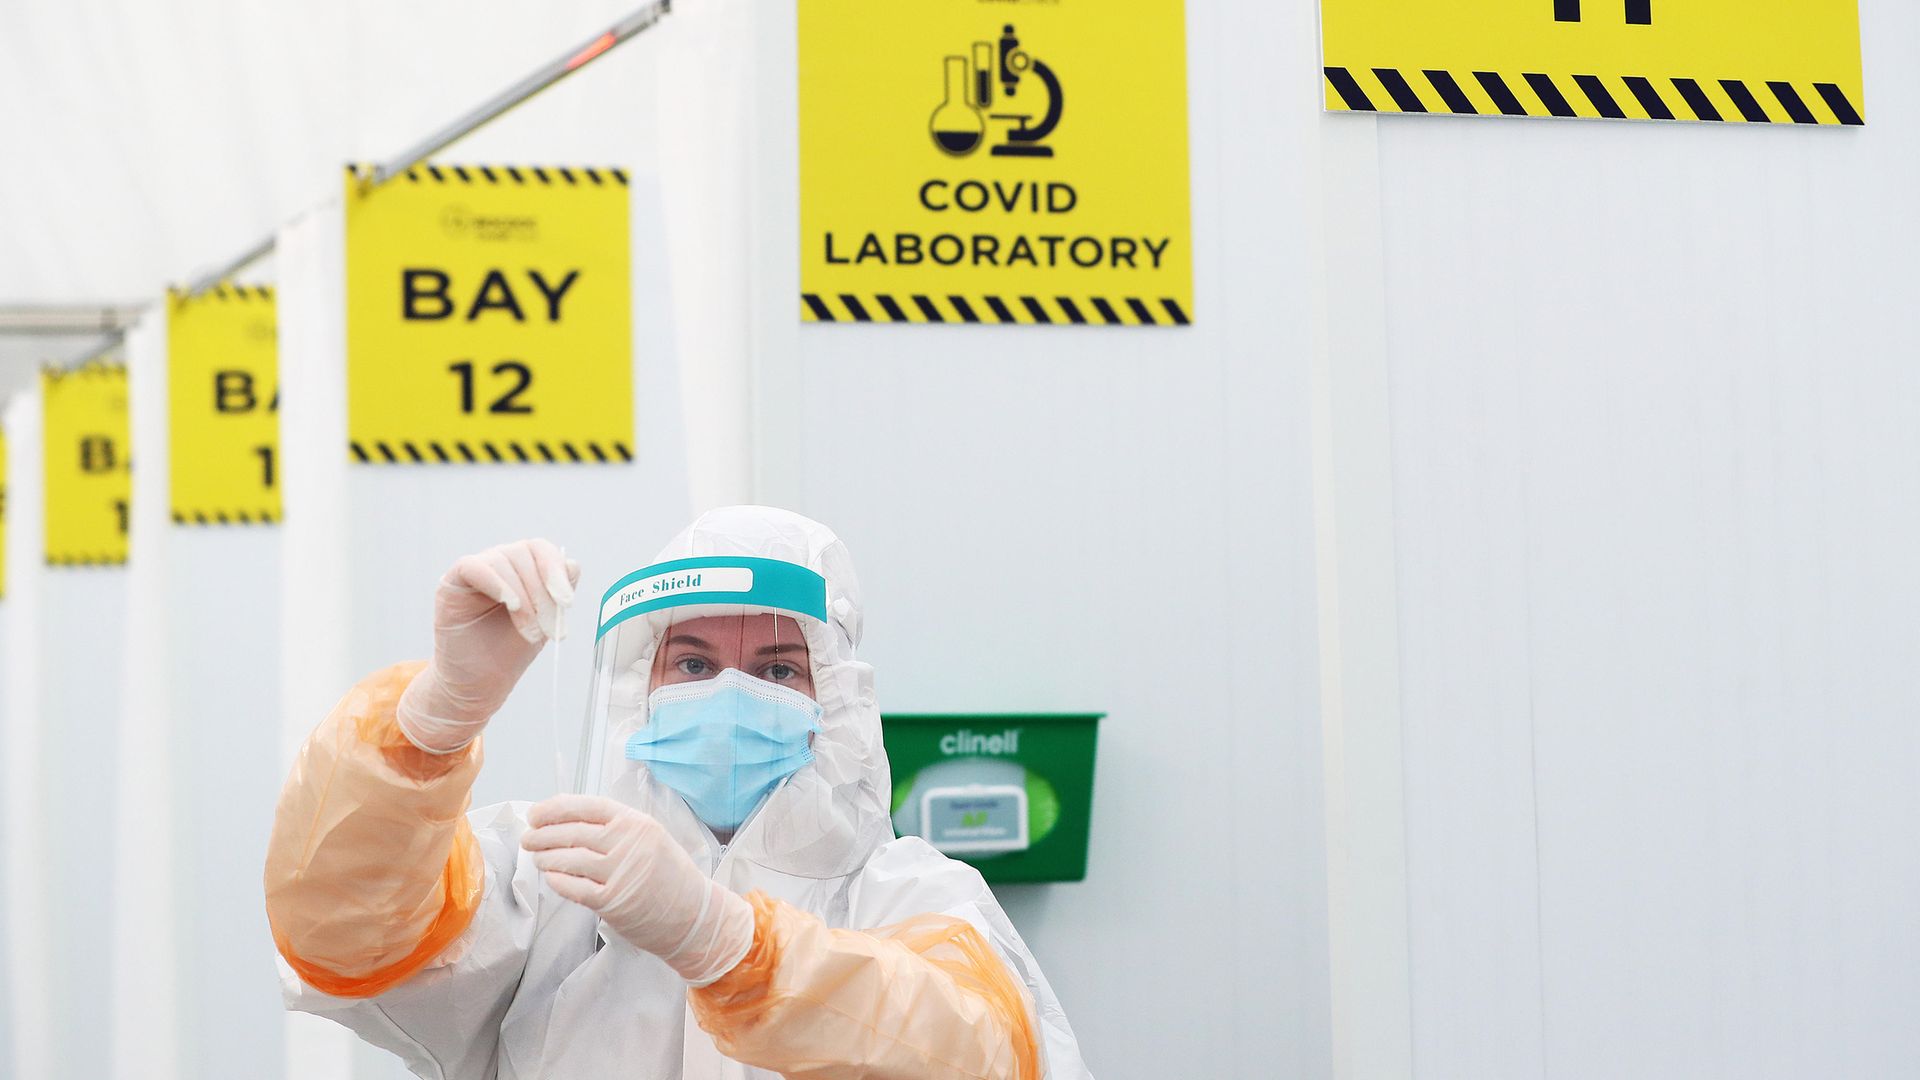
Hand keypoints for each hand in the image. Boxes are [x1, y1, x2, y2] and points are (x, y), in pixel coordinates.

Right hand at [397, 539, 578, 752]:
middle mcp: (499, 564)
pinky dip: (496, 583)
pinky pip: (472, 567)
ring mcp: (475, 572)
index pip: (542, 550)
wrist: (478, 684)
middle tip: (549, 628)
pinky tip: (510, 605)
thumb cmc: (508, 651)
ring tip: (529, 632)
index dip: (556, 571)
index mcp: (522, 569)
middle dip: (542, 592)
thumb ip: (557, 594)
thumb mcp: (544, 621)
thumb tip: (572, 565)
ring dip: (523, 596)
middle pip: (525, 554)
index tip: (567, 602)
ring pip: (503, 561)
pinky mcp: (451, 583)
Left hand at [522, 795, 753, 985]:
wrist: (692, 915)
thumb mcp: (650, 838)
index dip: (556, 808)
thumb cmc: (669, 875)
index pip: (587, 806)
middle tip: (528, 837)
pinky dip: (558, 880)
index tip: (536, 813)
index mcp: (637, 823)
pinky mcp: (612, 901)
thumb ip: (616, 829)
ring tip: (537, 858)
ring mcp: (620, 872)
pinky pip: (574, 887)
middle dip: (543, 834)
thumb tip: (569, 822)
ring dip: (546, 857)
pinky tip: (551, 877)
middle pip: (573, 832)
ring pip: (569, 859)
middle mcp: (628, 843)